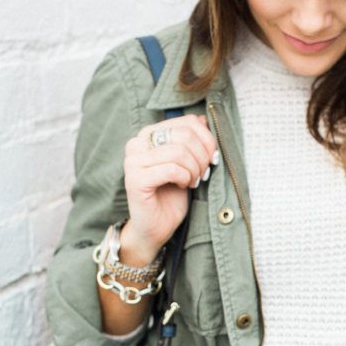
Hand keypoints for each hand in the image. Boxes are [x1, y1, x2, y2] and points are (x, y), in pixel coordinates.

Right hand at [121, 114, 217, 264]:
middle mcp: (137, 143)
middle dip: (202, 156)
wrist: (156, 226)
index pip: (186, 122)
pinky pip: (171, 169)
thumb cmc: (171, 194)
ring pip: (179, 152)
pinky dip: (184, 178)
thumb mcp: (188, 163)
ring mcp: (133, 161)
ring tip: (193, 181)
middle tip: (203, 173)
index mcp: (148, 133)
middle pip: (184, 135)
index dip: (207, 139)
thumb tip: (202, 119)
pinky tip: (184, 186)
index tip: (212, 158)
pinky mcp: (135, 179)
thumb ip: (192, 140)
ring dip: (194, 169)